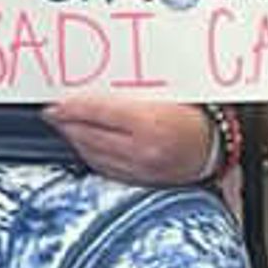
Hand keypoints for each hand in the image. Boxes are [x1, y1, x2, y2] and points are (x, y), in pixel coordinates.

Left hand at [43, 92, 233, 187]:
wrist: (214, 146)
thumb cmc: (192, 113)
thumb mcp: (163, 92)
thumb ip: (128, 91)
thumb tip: (92, 86)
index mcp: (148, 122)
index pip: (96, 112)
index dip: (71, 107)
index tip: (54, 104)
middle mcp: (143, 150)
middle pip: (90, 136)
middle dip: (67, 124)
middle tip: (53, 112)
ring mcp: (141, 169)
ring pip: (94, 154)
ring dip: (76, 140)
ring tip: (66, 126)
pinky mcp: (141, 181)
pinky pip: (106, 169)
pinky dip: (91, 155)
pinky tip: (85, 144)